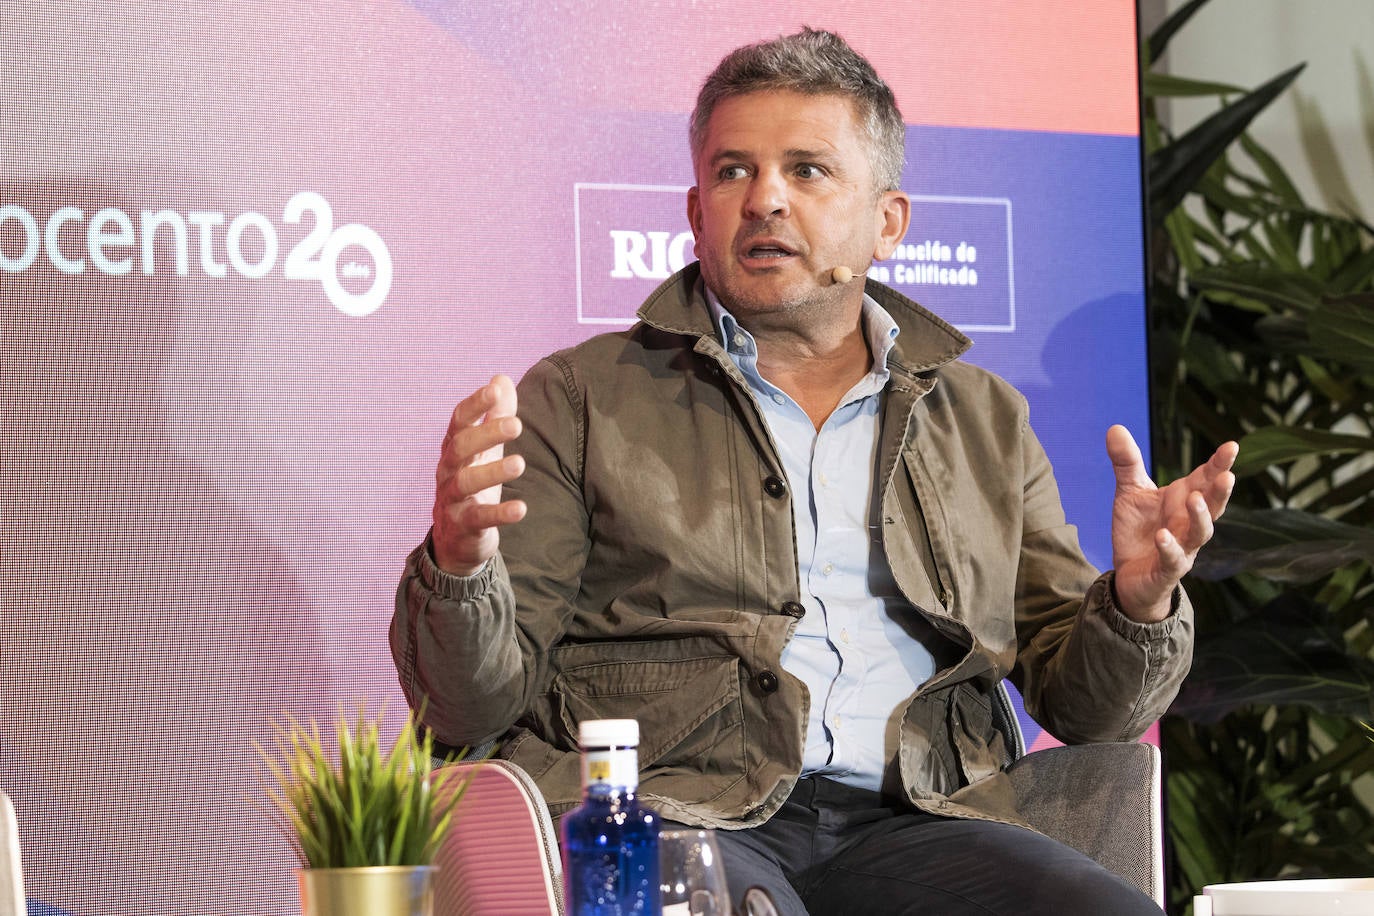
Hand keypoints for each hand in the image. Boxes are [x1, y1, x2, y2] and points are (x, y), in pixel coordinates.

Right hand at [432, 375, 526, 575]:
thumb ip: (494, 415)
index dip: (475, 404)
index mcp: (454, 448)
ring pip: (465, 482)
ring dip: (492, 472)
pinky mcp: (463, 526)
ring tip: (519, 463)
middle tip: (516, 425)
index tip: (495, 389)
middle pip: (460, 447)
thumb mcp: (485, 450)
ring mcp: (452, 499)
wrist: (456, 538)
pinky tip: (520, 509)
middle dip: (486, 433)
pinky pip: (478, 518)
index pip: (459, 421)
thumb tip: (501, 378)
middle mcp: (448, 471)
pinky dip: (499, 513)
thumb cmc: (473, 484)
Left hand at [1106, 425, 1237, 621]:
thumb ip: (1127, 462)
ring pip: (1200, 533)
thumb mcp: (1130, 492)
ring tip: (1195, 498)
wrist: (1129, 575)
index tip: (1232, 446)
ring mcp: (1183, 548)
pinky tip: (1162, 535)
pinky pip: (1172, 559)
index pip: (1206, 479)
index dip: (1220, 464)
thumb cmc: (1138, 530)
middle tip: (1227, 475)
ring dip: (1199, 516)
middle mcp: (1189, 523)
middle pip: (1213, 506)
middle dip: (1220, 491)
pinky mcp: (1167, 569)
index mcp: (1184, 500)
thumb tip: (1115, 427)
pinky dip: (1169, 547)